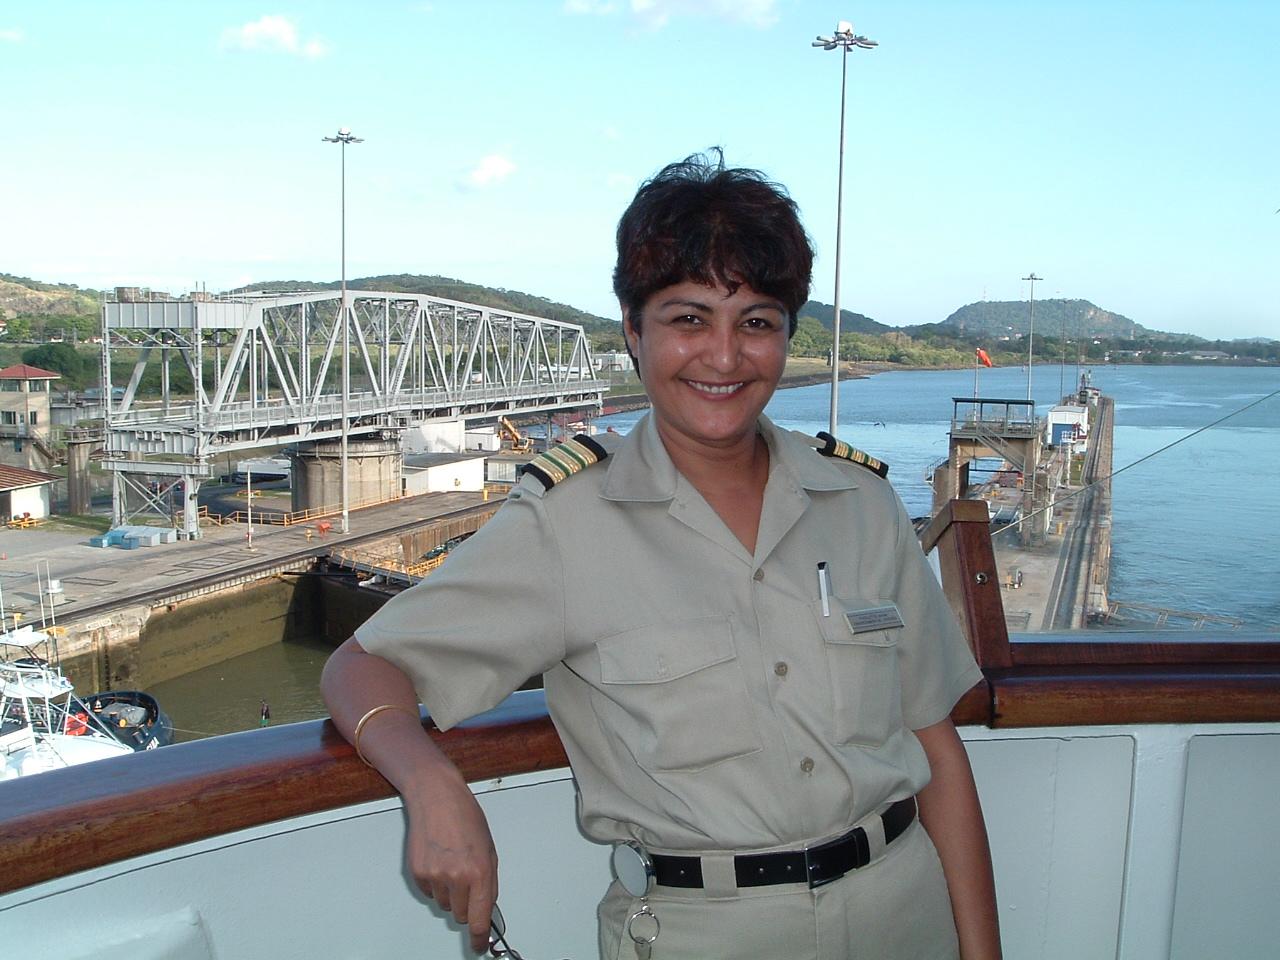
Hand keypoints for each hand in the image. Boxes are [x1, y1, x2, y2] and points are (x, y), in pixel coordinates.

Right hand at [405, 778, 499, 953]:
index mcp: (481, 871)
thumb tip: (485, 906)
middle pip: (462, 914)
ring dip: (450, 891)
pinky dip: (434, 883)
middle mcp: (457, 876)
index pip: (480, 917)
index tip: (478, 946)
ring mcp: (435, 876)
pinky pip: (429, 893)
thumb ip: (488, 880)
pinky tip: (438, 859)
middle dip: (466, 903)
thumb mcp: (488, 848)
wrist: (436, 797)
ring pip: (445, 904)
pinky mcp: (418, 873)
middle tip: (466, 880)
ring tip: (451, 862)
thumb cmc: (465, 817)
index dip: (479, 937)